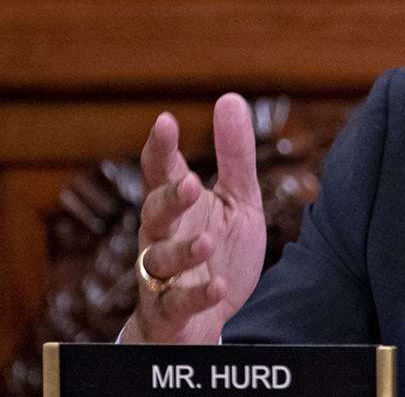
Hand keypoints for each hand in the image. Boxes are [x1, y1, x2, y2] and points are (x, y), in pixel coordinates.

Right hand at [121, 93, 265, 343]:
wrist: (208, 320)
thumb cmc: (218, 251)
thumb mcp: (237, 201)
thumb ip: (235, 156)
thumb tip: (229, 97)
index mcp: (178, 206)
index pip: (161, 172)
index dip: (160, 148)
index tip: (165, 122)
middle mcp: (162, 236)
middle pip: (153, 213)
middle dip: (168, 199)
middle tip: (189, 182)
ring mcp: (162, 276)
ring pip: (158, 260)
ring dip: (182, 251)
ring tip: (206, 242)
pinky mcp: (172, 311)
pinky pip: (177, 303)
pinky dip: (196, 295)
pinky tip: (218, 287)